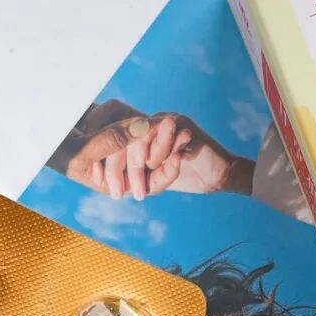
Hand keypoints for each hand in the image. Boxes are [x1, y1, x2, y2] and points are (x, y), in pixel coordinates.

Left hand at [66, 112, 249, 199]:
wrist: (218, 176)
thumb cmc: (183, 177)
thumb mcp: (148, 179)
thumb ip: (128, 173)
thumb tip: (97, 178)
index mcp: (138, 131)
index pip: (110, 136)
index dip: (101, 158)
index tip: (97, 183)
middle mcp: (149, 121)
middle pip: (119, 136)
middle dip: (116, 169)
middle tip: (117, 194)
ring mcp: (165, 120)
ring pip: (138, 138)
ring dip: (138, 168)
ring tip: (142, 192)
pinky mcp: (183, 125)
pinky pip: (164, 140)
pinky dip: (162, 158)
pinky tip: (166, 172)